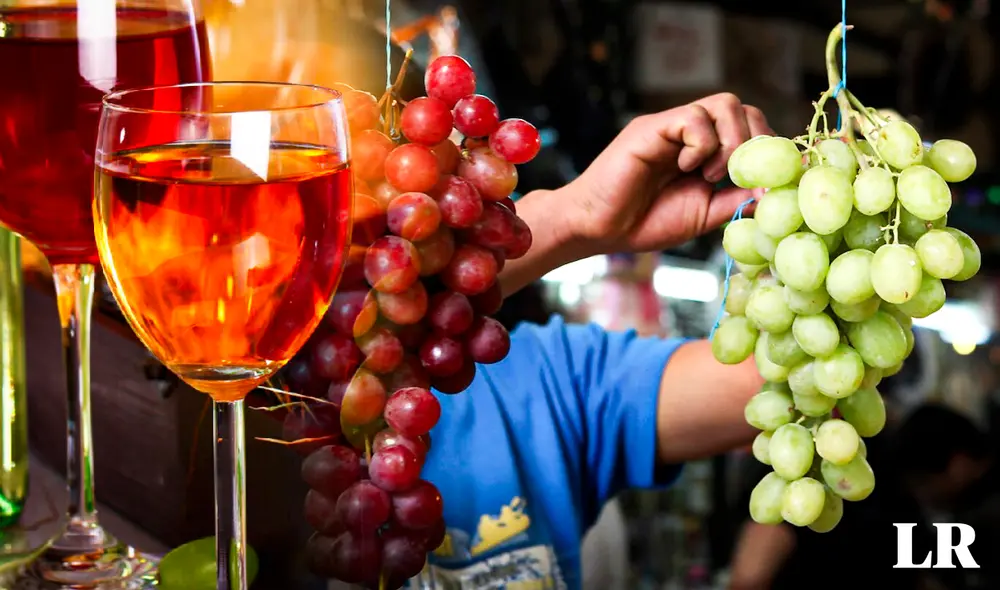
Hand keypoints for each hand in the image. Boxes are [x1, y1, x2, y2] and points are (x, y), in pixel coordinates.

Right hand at [564, 93, 772, 253]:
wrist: (600, 229)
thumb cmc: (644, 222)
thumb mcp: (705, 215)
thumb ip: (737, 199)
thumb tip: (775, 188)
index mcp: (705, 151)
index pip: (750, 126)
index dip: (767, 145)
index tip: (770, 176)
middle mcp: (690, 132)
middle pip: (742, 107)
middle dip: (754, 140)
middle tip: (740, 175)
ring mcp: (671, 127)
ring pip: (723, 104)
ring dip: (730, 142)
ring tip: (712, 175)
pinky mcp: (652, 128)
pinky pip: (693, 117)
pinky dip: (701, 145)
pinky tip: (686, 169)